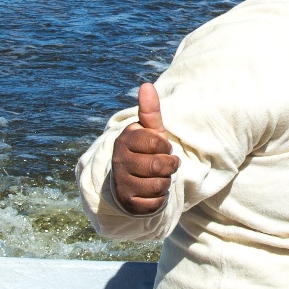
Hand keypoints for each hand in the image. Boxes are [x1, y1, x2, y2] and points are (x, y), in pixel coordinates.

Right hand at [112, 83, 178, 215]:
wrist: (132, 182)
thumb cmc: (146, 152)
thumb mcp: (151, 132)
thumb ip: (150, 111)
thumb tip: (146, 85)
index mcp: (125, 140)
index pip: (157, 142)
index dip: (165, 147)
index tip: (160, 148)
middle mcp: (119, 161)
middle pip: (159, 165)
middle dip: (169, 166)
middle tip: (164, 165)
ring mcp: (121, 183)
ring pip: (159, 185)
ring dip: (165, 183)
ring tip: (156, 178)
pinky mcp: (128, 203)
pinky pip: (155, 202)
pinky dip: (159, 199)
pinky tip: (151, 193)